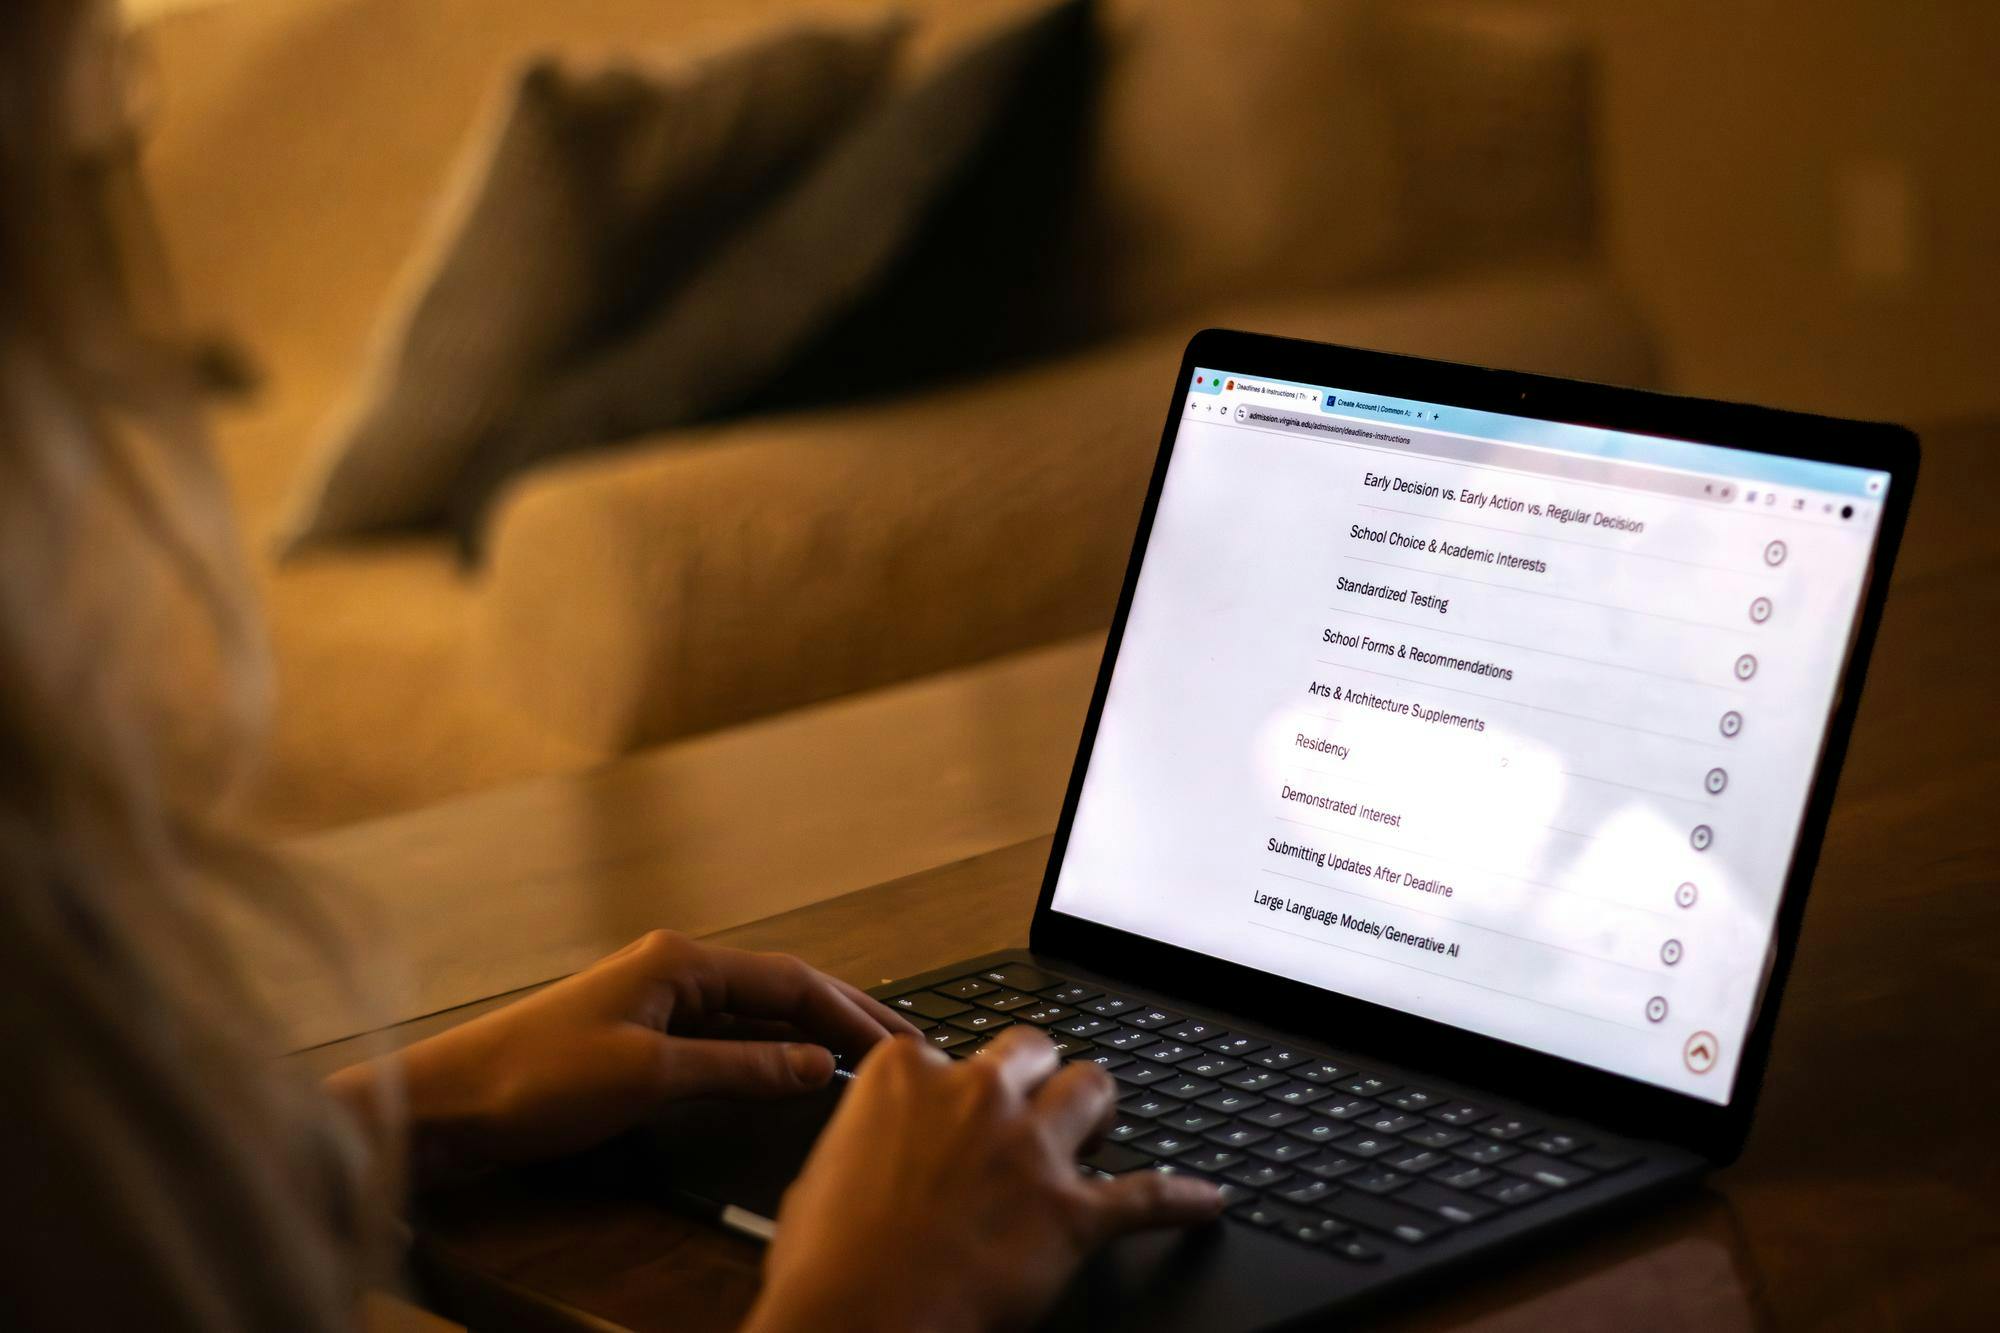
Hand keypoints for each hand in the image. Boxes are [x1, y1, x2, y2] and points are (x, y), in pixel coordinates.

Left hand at [327, 930, 917, 1180]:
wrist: (449, 1104)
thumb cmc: (533, 1079)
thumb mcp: (649, 1076)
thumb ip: (739, 1066)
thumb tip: (813, 1062)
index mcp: (680, 961)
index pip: (789, 979)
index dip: (849, 1010)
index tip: (898, 1042)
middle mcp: (672, 969)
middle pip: (778, 988)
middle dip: (841, 1014)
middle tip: (901, 1045)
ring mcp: (654, 1001)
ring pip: (753, 1011)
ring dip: (807, 1032)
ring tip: (861, 1057)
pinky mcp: (637, 1036)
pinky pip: (724, 1035)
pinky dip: (766, 1050)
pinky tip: (789, 1070)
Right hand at [747, 1026, 1224, 1332]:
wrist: (857, 1321)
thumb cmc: (826, 1265)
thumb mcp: (820, 1175)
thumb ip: (869, 1142)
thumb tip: (883, 1154)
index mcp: (905, 1074)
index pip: (947, 1051)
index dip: (953, 1088)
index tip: (953, 1114)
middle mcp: (975, 1095)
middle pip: (1031, 1051)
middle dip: (1035, 1075)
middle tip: (1032, 1106)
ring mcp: (1028, 1150)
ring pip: (1092, 1088)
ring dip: (1095, 1107)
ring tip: (1094, 1128)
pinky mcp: (1069, 1213)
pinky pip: (1146, 1197)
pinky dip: (1179, 1199)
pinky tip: (1204, 1199)